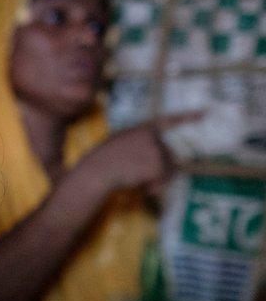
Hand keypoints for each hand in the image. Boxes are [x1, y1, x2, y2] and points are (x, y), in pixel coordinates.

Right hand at [75, 114, 201, 195]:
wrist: (96, 171)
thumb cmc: (103, 163)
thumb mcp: (120, 147)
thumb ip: (140, 149)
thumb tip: (161, 162)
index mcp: (141, 129)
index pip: (167, 121)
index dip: (187, 117)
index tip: (205, 113)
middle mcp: (151, 137)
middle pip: (168, 156)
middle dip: (159, 170)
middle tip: (139, 178)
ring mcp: (155, 149)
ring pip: (168, 169)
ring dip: (156, 181)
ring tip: (136, 182)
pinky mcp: (156, 163)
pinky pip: (163, 179)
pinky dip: (153, 187)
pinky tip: (139, 186)